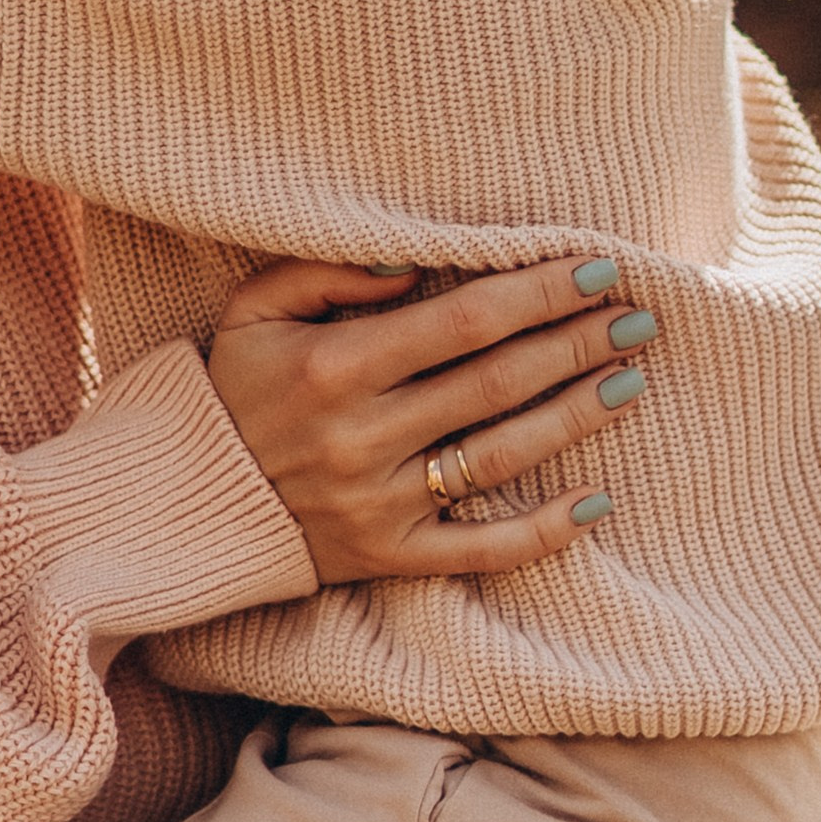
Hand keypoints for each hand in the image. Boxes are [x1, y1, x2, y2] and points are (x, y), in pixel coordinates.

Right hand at [206, 257, 656, 583]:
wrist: (181, 501)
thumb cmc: (228, 387)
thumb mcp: (256, 307)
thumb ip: (332, 273)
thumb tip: (419, 264)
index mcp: (337, 365)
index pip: (466, 320)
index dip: (540, 291)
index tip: (597, 266)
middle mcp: (367, 435)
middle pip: (499, 382)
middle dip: (577, 343)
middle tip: (639, 316)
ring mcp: (383, 503)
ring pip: (503, 456)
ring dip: (576, 416)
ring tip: (629, 380)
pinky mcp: (390, 557)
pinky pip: (481, 549)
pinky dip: (544, 530)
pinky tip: (599, 502)